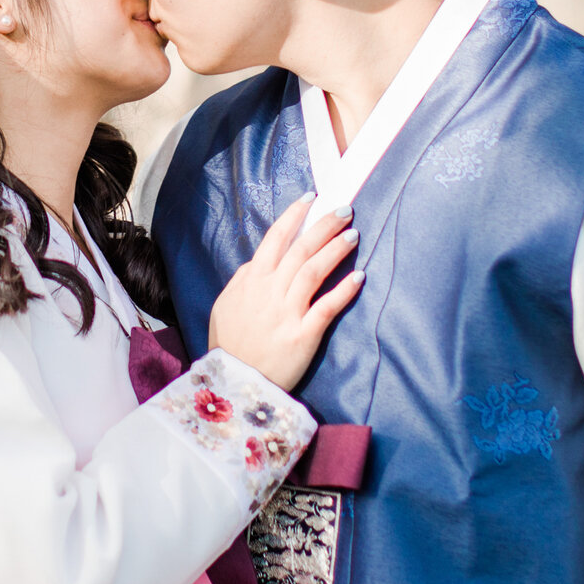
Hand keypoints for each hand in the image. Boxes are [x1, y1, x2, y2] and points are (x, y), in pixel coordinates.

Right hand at [207, 196, 362, 392]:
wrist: (233, 384)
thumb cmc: (228, 345)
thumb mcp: (224, 306)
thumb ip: (241, 281)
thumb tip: (257, 261)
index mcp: (251, 281)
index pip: (275, 238)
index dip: (294, 216)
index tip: (311, 199)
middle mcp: (270, 291)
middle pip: (301, 249)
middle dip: (324, 225)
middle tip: (344, 209)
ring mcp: (287, 313)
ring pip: (314, 271)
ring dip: (335, 250)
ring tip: (353, 234)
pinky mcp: (303, 335)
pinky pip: (327, 308)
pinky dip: (344, 291)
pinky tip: (359, 277)